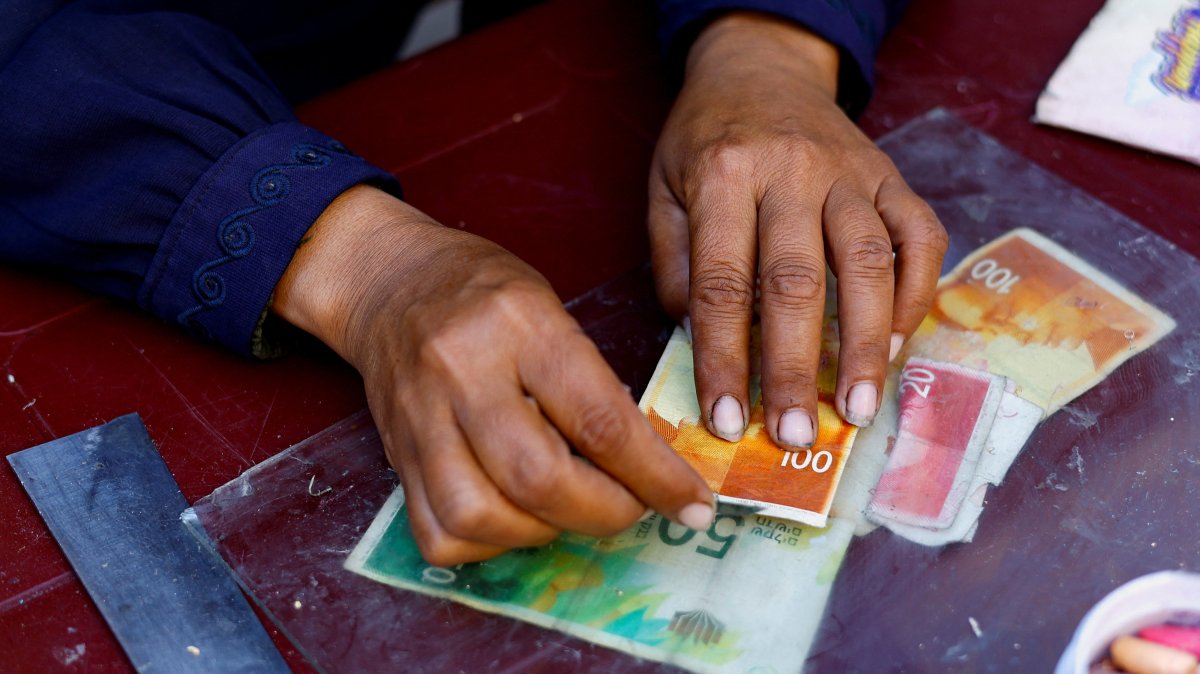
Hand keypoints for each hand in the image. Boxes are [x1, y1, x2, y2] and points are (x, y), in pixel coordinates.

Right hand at [274, 186, 714, 565]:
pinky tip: (514, 517)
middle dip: (605, 513)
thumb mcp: (552, 308)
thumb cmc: (484, 291)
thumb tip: (644, 464)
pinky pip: (438, 532)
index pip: (599, 419)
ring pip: (481, 515)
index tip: (692, 504)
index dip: (655, 476)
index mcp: (520, 324)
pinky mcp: (395, 456)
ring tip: (569, 508)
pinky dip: (488, 544)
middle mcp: (463, 371)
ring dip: (544, 532)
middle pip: (538, 479)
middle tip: (634, 508)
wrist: (388, 281)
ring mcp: (421, 419)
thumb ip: (591, 383)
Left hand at [648, 12, 946, 446]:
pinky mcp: (892, 175)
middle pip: (797, 282)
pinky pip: (920, 236)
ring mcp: (851, 172)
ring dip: (868, 345)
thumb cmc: (704, 139)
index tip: (728, 421)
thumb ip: (674, 261)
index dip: (724, 359)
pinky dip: (918, 293)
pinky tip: (902, 346)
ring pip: (870, 264)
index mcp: (724, 176)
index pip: (721, 283)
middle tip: (796, 435)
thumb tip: (695, 337)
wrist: (759, 67)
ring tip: (858, 410)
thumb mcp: (662, 188)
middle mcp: (792, 171)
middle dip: (794, 367)